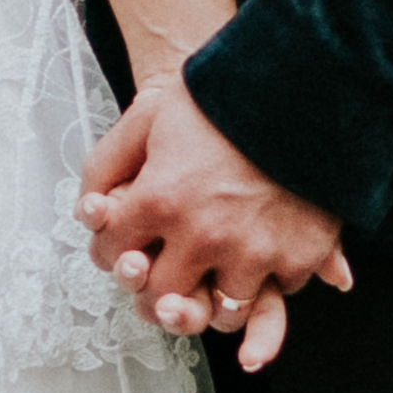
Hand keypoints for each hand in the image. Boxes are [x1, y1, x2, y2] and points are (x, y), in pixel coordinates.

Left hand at [77, 76, 349, 371]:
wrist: (304, 80)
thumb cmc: (224, 93)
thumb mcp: (149, 114)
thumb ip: (108, 162)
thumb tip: (88, 210)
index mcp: (160, 199)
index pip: (113, 253)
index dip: (112, 251)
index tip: (123, 248)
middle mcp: (203, 234)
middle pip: (163, 297)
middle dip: (156, 294)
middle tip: (164, 284)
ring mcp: (254, 250)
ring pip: (223, 313)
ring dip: (215, 302)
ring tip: (215, 282)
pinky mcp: (300, 255)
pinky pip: (280, 292)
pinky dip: (272, 281)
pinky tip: (264, 259)